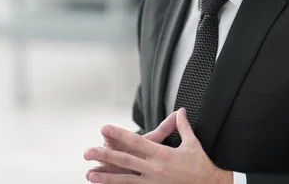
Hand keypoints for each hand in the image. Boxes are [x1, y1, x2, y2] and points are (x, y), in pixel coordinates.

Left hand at [84, 108, 231, 183]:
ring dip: (106, 177)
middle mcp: (155, 169)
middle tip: (88, 152)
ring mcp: (152, 183)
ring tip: (89, 174)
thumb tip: (181, 111)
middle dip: (105, 156)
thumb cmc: (200, 165)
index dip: (119, 135)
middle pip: (125, 161)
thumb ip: (183, 126)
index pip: (136, 142)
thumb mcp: (192, 143)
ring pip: (124, 179)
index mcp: (163, 154)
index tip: (106, 129)